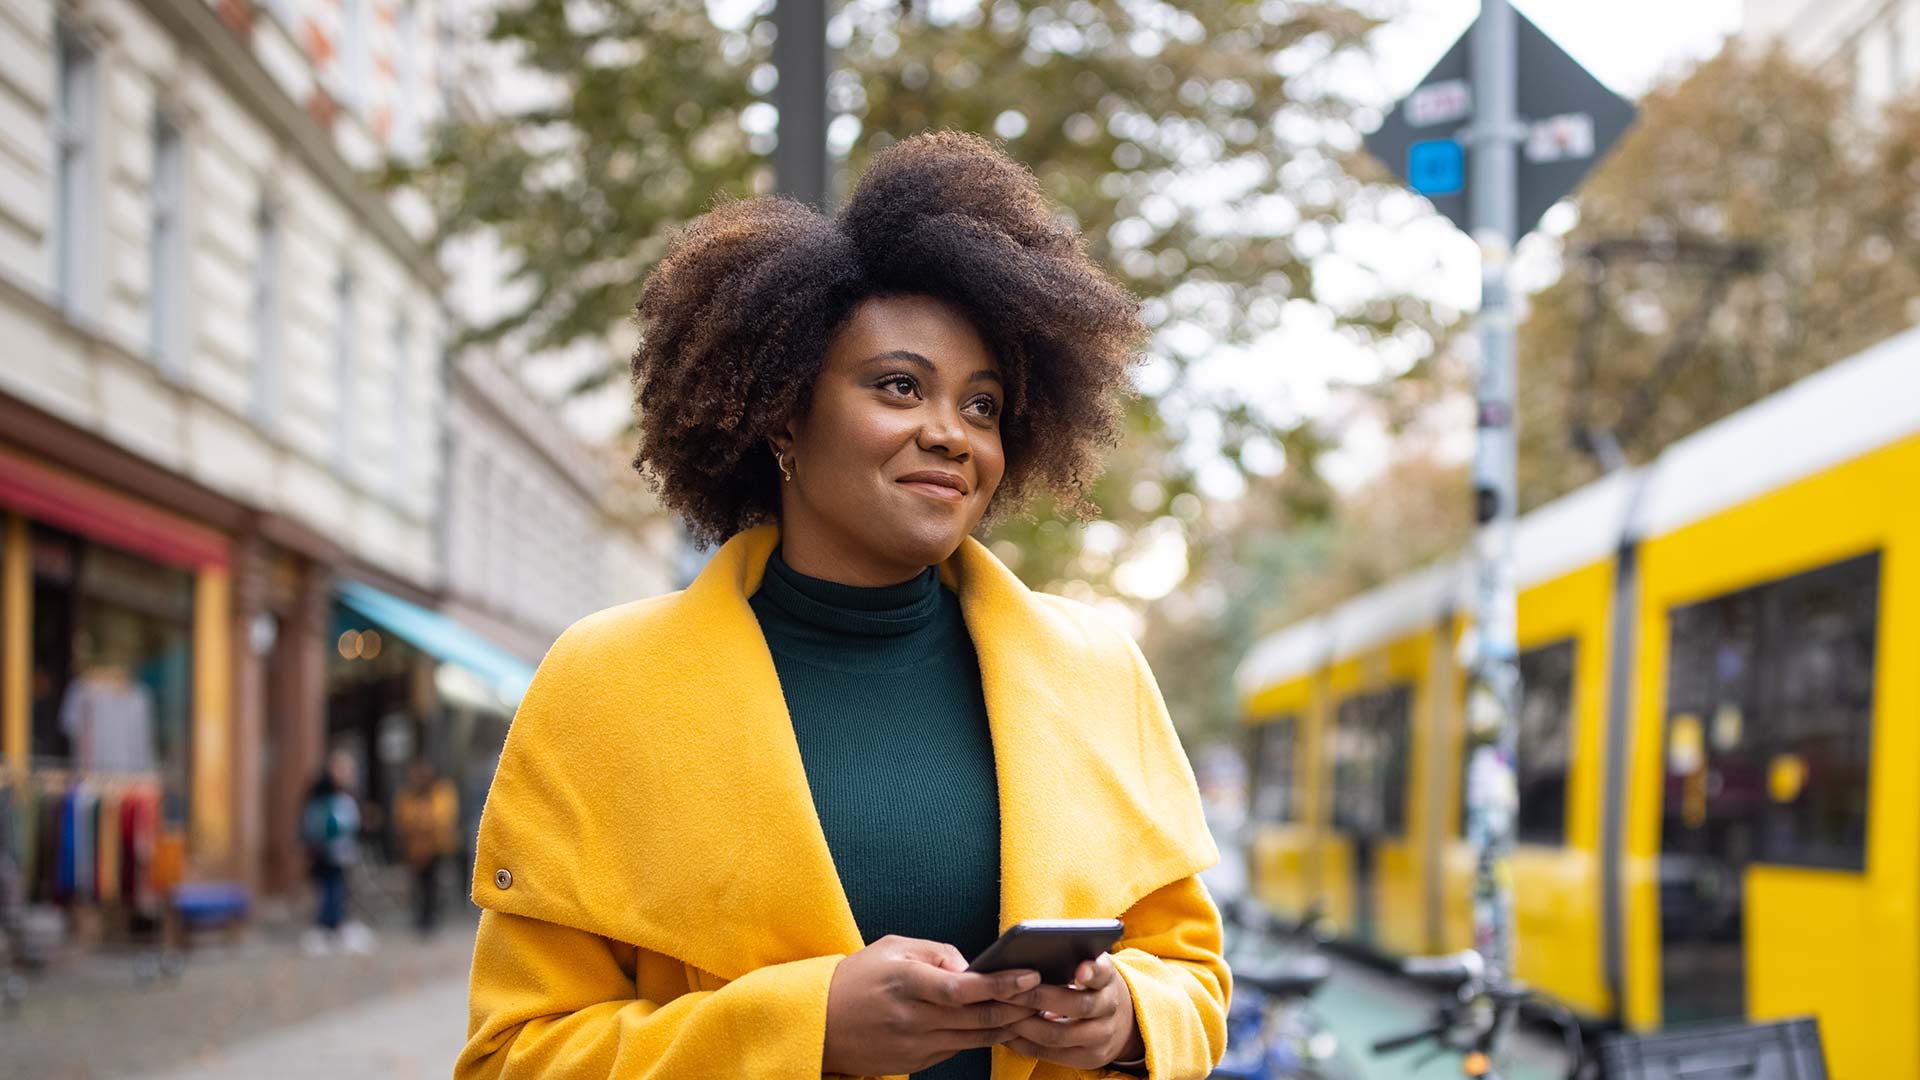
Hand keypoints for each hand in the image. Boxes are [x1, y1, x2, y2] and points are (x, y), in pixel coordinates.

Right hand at [822, 935, 1041, 1075]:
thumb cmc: (857, 977)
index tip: (1030, 975)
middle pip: (977, 1016)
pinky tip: (1003, 1026)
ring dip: (1009, 1026)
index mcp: (906, 981)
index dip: (1002, 984)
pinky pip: (959, 1049)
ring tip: (1036, 1012)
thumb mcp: (892, 947)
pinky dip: (984, 1038)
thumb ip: (936, 952)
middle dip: (1018, 1006)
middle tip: (1047, 995)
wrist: (819, 1023)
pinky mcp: (916, 1062)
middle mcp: (912, 1016)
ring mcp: (915, 1044)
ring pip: (975, 1038)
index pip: (964, 987)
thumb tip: (973, 967)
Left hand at [993, 953, 1142, 1069]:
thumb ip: (1072, 958)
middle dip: (1038, 998)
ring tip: (1000, 1014)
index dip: (1092, 971)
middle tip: (1007, 991)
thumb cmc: (1088, 985)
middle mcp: (1109, 1008)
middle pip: (1077, 1006)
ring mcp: (1101, 1037)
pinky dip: (1026, 1044)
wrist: (1119, 1022)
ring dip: (1025, 1026)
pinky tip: (1007, 1035)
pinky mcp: (1090, 1058)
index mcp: (1107, 979)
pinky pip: (1052, 1055)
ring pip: (1059, 1035)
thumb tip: (1030, 952)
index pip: (1102, 973)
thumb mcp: (1089, 968)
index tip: (1078, 970)